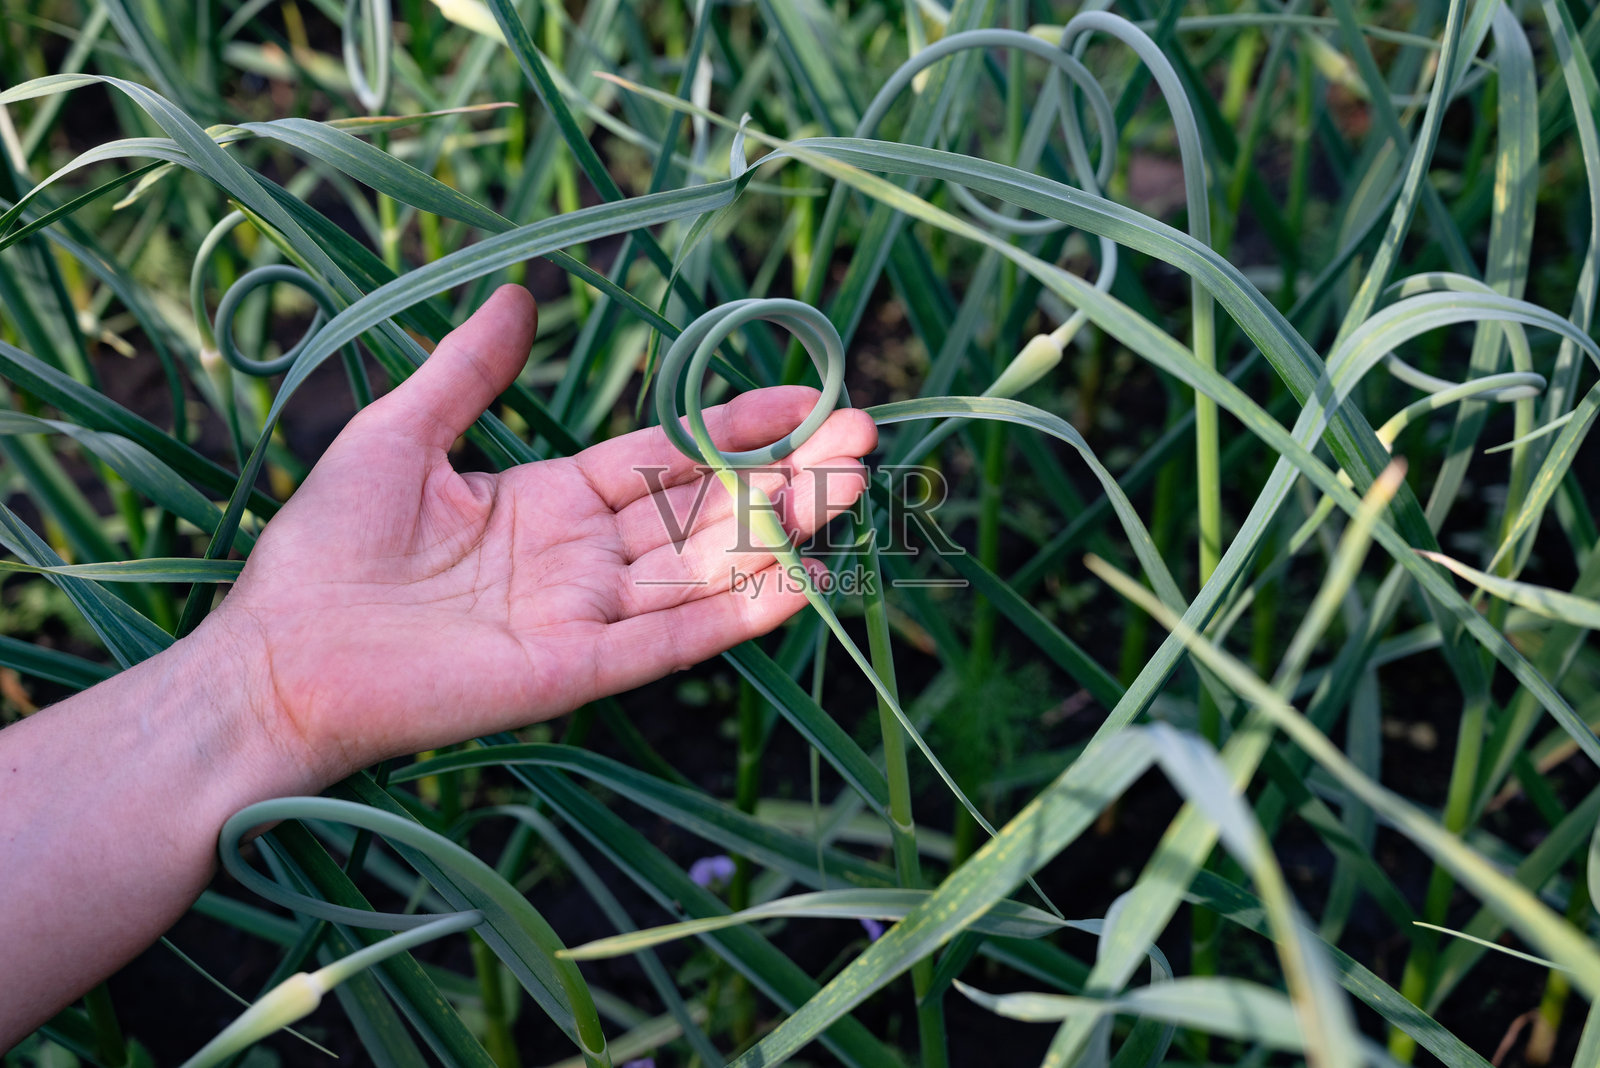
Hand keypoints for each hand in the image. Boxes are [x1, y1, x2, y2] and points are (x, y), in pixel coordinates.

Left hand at [214, 285, 877, 784]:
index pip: (666, 456)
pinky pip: (672, 638)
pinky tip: (800, 581)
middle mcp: (584, 559)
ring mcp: (588, 617)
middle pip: (707, 510)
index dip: (736, 425)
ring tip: (854, 486)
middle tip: (864, 435)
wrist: (278, 658)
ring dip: (781, 530)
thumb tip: (517, 298)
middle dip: (786, 474)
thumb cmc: (326, 549)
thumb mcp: (401, 436)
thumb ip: (469, 373)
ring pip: (706, 567)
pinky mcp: (578, 672)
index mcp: (549, 503)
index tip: (805, 396)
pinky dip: (736, 614)